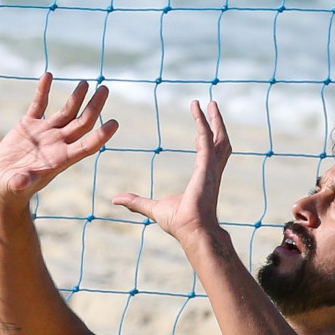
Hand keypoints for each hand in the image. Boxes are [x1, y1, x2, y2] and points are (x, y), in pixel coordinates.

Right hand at [0, 75, 117, 209]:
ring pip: (66, 112)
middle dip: (94, 106)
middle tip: (105, 89)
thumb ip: (20, 183)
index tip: (115, 123)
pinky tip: (48, 75)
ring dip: (77, 97)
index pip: (86, 146)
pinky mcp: (29, 125)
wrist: (4, 184)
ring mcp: (44, 133)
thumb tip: (21, 182)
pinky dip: (43, 90)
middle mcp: (57, 144)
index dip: (101, 135)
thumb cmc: (12, 190)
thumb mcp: (15, 187)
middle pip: (82, 123)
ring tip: (86, 82)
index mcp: (60, 159)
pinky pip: (39, 104)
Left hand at [113, 99, 230, 248]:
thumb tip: (116, 199)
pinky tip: (198, 112)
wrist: (193, 232)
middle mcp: (211, 171)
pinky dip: (204, 125)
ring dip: (215, 120)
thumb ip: (136, 201)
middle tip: (210, 105)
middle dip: (216, 123)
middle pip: (219, 141)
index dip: (204, 138)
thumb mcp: (153, 208)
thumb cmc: (179, 223)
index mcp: (203, 177)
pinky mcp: (207, 167)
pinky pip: (207, 140)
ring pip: (218, 137)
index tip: (199, 128)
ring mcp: (211, 168)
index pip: (207, 152)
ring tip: (209, 103)